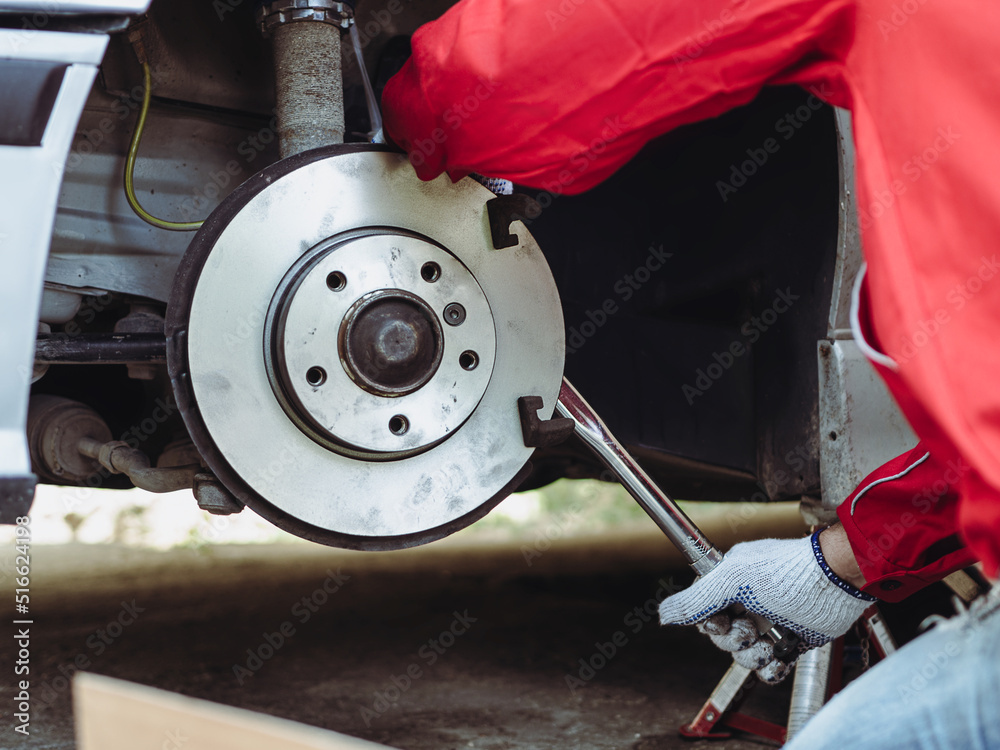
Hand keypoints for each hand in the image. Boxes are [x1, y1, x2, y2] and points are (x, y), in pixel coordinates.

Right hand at [658, 531, 874, 682]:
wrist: (838, 582)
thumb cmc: (788, 571)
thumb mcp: (733, 580)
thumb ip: (696, 599)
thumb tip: (662, 614)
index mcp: (729, 583)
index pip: (703, 613)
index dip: (709, 623)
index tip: (723, 619)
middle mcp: (747, 604)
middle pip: (721, 638)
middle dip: (734, 640)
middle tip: (751, 629)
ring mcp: (769, 623)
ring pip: (743, 655)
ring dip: (754, 656)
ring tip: (771, 643)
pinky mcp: (790, 641)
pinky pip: (769, 668)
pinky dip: (772, 669)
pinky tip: (781, 657)